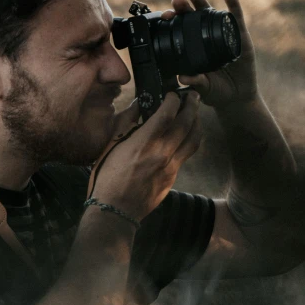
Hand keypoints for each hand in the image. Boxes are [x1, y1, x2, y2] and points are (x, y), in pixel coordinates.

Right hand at [91, 92, 201, 220]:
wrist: (115, 210)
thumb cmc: (107, 177)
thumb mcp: (109, 145)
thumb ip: (125, 122)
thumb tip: (138, 105)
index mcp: (144, 143)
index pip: (167, 114)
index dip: (173, 100)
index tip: (172, 93)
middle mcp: (162, 153)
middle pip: (186, 124)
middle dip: (192, 106)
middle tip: (193, 96)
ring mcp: (171, 167)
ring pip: (193, 140)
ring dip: (197, 123)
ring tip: (196, 113)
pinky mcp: (173, 178)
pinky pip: (186, 155)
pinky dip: (190, 141)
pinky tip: (185, 136)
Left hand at [161, 0, 257, 108]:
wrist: (238, 97)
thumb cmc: (216, 91)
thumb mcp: (204, 88)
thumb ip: (196, 81)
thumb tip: (183, 78)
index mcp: (193, 46)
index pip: (180, 29)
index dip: (173, 21)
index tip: (165, 16)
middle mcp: (206, 36)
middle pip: (193, 17)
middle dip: (184, 7)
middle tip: (176, 1)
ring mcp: (223, 34)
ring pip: (211, 13)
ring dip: (201, 1)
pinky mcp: (241, 36)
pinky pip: (237, 18)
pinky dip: (233, 4)